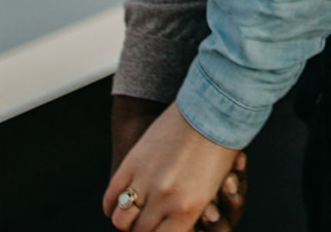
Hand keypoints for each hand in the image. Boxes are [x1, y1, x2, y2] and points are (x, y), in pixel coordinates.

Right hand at [104, 102, 244, 230]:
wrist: (210, 111)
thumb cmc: (219, 149)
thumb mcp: (211, 188)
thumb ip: (191, 210)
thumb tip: (175, 226)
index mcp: (188, 208)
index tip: (158, 229)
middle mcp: (165, 200)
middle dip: (142, 230)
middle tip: (145, 224)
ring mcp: (146, 181)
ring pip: (122, 220)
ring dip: (126, 220)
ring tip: (131, 216)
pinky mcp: (132, 163)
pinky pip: (111, 197)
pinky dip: (111, 205)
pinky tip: (116, 206)